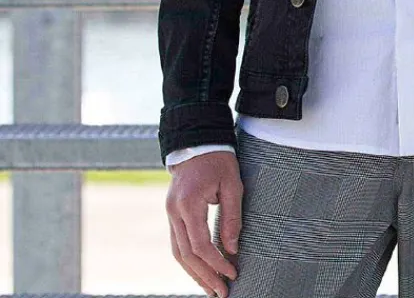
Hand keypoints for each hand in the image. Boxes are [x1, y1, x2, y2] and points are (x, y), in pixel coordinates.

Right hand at [166, 150, 242, 297]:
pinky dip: (188, 260)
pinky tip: (200, 270)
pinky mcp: (172, 213)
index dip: (216, 263)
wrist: (197, 141)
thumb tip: (232, 248)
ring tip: (210, 289)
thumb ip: (232, 217)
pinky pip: (177, 243)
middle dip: (205, 276)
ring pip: (178, 253)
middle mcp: (174, 212)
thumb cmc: (218, 159)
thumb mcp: (232, 184)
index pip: (200, 245)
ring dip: (194, 273)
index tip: (232, 272)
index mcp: (189, 204)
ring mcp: (170, 213)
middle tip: (221, 292)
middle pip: (186, 255)